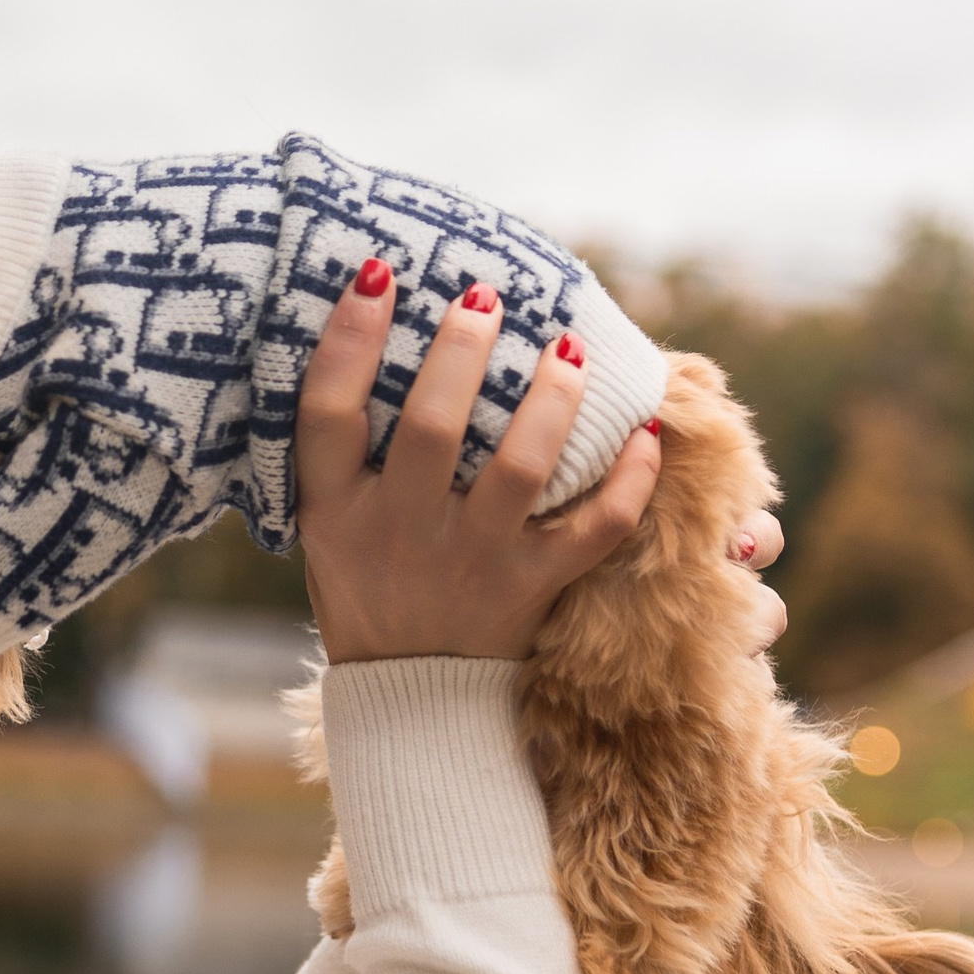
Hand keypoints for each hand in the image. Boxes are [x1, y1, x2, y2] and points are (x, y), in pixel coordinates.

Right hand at [298, 266, 663, 664]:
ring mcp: (469, 561)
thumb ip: (350, 452)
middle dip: (462, 352)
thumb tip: (379, 329)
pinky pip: (593, 531)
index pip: (327, 412)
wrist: (409, 700)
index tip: (378, 274)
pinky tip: (645, 434)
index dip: (348, 339)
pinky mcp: (530, 588)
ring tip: (570, 350)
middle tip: (486, 299)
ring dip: (551, 401)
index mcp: (336, 511)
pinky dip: (629, 483)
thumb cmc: (370, 587)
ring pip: (519, 469)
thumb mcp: (330, 526)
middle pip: (429, 428)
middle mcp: (399, 530)